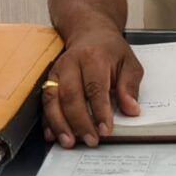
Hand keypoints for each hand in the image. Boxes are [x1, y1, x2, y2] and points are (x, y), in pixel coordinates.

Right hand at [41, 28, 141, 147]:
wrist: (90, 33)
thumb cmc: (110, 51)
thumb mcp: (129, 63)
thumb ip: (130, 86)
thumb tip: (131, 109)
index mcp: (94, 57)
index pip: (95, 88)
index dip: (99, 111)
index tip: (106, 130)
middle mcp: (71, 63)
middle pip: (71, 95)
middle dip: (79, 122)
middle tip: (90, 140)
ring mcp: (57, 72)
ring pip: (52, 99)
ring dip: (59, 124)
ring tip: (69, 142)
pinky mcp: (49, 80)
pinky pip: (44, 102)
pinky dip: (47, 121)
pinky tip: (52, 135)